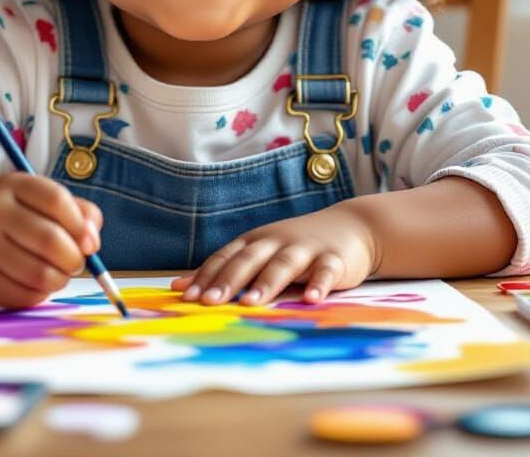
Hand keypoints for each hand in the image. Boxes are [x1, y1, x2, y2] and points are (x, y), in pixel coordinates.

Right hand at [0, 172, 102, 307]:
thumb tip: (92, 242)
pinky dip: (41, 293)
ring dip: (61, 279)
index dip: (80, 224)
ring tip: (60, 274)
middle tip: (77, 262)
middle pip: (49, 240)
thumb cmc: (18, 217)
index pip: (55, 200)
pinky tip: (37, 283)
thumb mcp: (44, 202)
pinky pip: (25, 296)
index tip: (90, 242)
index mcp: (11, 184)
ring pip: (39, 274)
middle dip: (75, 258)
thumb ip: (79, 213)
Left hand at [170, 203, 378, 305]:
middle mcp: (277, 241)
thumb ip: (225, 269)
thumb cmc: (296, 246)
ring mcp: (305, 249)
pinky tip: (312, 299)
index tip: (186, 296)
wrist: (350, 227)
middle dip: (229, 280)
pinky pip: (325, 271)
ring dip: (267, 282)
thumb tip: (179, 288)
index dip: (207, 276)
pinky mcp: (334, 259)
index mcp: (256, 241)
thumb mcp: (260, 252)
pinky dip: (319, 284)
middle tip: (210, 301)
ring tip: (251, 302)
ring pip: (283, 264)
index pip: (226, 257)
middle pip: (250, 259)